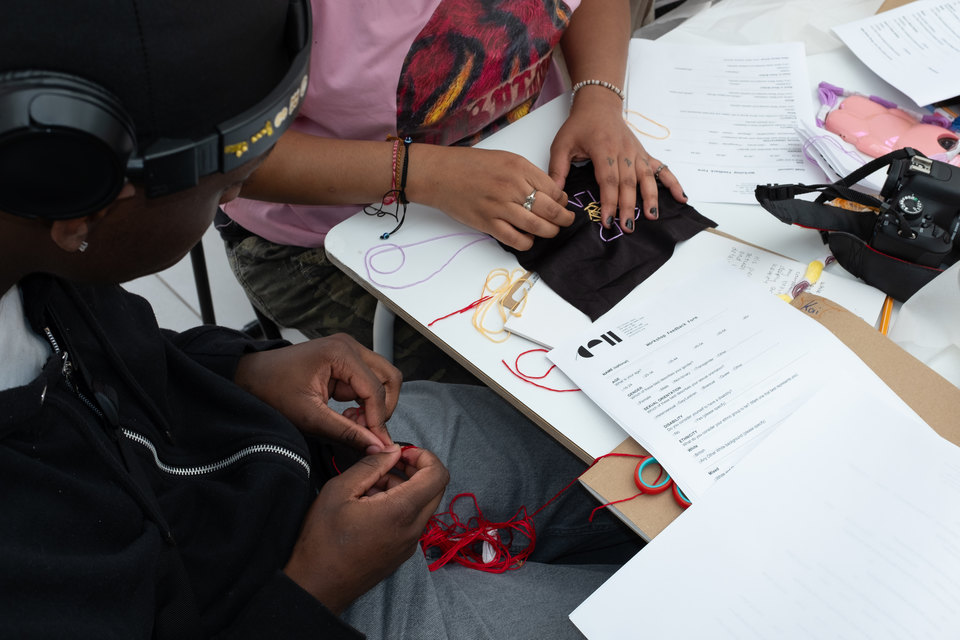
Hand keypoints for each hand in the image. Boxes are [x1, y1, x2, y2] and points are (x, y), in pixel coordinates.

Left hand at [233, 333, 401, 450]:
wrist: (252, 377)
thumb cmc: (272, 390)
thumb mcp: (309, 417)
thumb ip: (346, 432)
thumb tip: (376, 447)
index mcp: (340, 353)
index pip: (376, 389)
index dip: (379, 419)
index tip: (376, 443)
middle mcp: (350, 346)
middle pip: (390, 377)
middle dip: (383, 408)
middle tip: (365, 429)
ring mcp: (349, 351)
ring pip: (383, 379)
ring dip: (375, 405)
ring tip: (353, 422)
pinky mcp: (346, 360)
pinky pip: (369, 382)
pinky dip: (365, 401)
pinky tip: (347, 415)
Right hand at [284, 445, 448, 612]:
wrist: (317, 586)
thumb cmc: (323, 539)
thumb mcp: (340, 490)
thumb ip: (371, 465)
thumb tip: (393, 451)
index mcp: (401, 511)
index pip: (438, 475)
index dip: (424, 456)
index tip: (401, 453)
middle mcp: (413, 529)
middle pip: (435, 488)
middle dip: (416, 469)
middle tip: (388, 464)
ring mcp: (409, 544)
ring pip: (423, 504)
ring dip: (405, 487)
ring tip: (369, 487)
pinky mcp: (401, 553)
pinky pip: (412, 521)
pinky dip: (400, 505)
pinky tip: (370, 506)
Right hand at [408, 145, 573, 250]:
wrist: (440, 174)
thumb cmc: (470, 165)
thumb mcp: (504, 158)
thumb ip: (527, 174)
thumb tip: (549, 193)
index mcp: (519, 167)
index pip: (553, 189)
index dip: (562, 200)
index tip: (563, 204)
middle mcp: (512, 187)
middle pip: (550, 210)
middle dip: (563, 219)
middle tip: (566, 221)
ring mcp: (500, 207)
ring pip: (537, 227)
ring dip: (549, 232)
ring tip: (551, 231)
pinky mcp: (488, 223)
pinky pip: (516, 240)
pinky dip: (527, 242)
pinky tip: (528, 238)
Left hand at [548, 86, 686, 231]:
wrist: (598, 104)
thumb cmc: (579, 125)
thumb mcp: (562, 145)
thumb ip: (557, 170)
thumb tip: (554, 195)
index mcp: (603, 148)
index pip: (608, 180)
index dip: (609, 202)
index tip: (607, 220)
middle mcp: (623, 150)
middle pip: (629, 183)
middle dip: (628, 207)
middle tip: (627, 227)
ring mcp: (636, 152)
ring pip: (646, 177)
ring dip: (651, 197)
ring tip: (652, 216)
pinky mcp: (643, 153)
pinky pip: (661, 168)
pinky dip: (673, 182)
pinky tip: (681, 197)